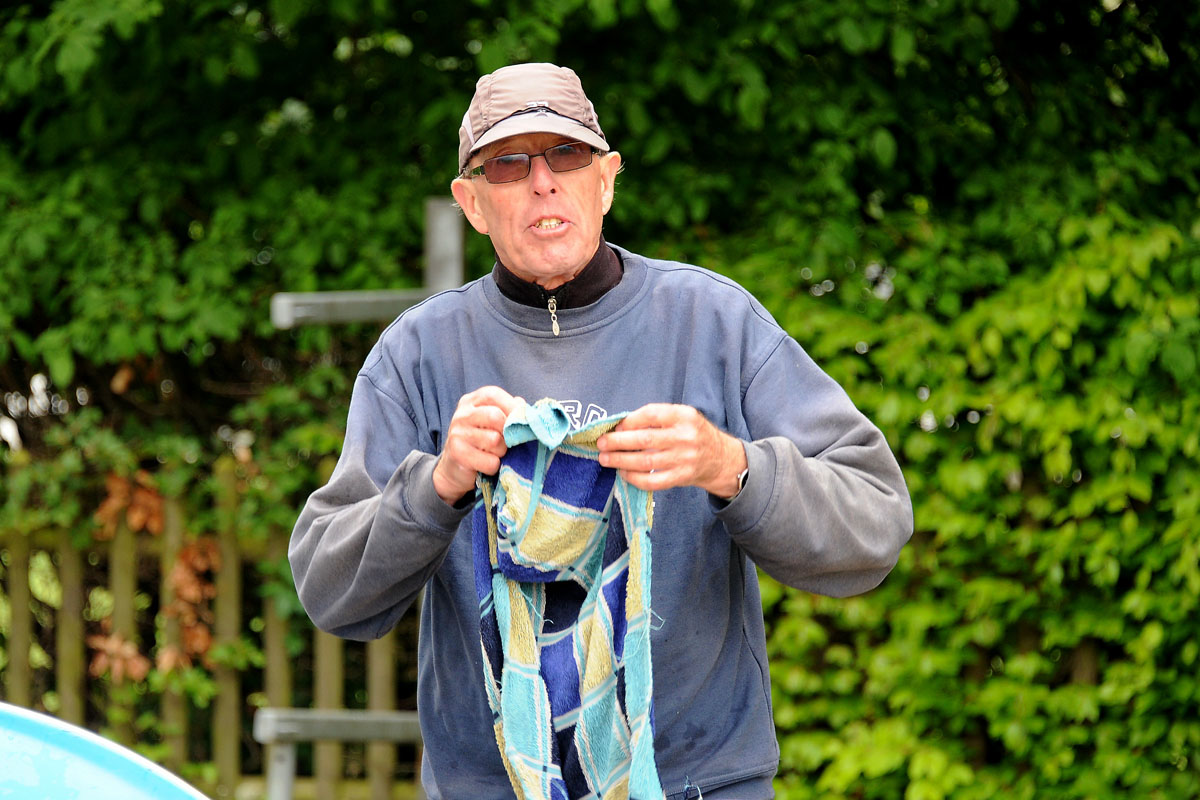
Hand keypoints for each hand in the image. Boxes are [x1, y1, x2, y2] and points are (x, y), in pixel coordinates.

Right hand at [432, 386, 522, 504]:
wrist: (455, 469)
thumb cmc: (480, 442)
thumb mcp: (492, 423)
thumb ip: (509, 412)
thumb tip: (526, 409)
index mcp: (471, 401)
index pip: (493, 395)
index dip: (511, 407)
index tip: (522, 420)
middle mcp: (462, 415)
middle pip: (495, 416)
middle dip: (507, 432)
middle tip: (508, 442)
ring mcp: (457, 434)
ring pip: (495, 440)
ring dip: (502, 452)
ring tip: (495, 454)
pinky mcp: (457, 454)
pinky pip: (490, 461)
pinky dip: (494, 466)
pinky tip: (486, 466)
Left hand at [597, 403, 747, 497]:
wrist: (720, 458)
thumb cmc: (693, 433)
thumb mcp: (682, 416)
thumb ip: (656, 417)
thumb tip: (620, 426)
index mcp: (684, 416)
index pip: (651, 415)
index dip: (629, 421)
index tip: (615, 427)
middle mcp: (685, 437)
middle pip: (645, 440)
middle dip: (618, 442)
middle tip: (601, 443)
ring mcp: (684, 459)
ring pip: (646, 462)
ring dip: (621, 461)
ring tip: (605, 459)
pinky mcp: (682, 477)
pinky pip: (653, 481)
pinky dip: (634, 478)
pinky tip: (623, 473)